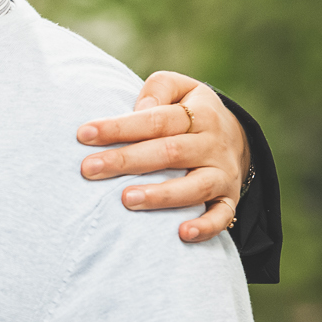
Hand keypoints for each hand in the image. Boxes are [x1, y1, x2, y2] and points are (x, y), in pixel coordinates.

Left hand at [76, 68, 247, 244]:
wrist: (237, 138)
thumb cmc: (190, 112)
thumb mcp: (180, 88)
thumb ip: (158, 90)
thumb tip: (140, 108)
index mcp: (199, 114)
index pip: (156, 120)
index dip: (120, 127)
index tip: (84, 134)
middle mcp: (212, 145)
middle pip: (169, 152)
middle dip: (127, 161)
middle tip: (89, 169)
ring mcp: (222, 174)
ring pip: (195, 186)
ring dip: (160, 195)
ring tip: (126, 199)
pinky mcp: (229, 199)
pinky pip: (222, 216)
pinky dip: (205, 226)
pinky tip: (182, 234)